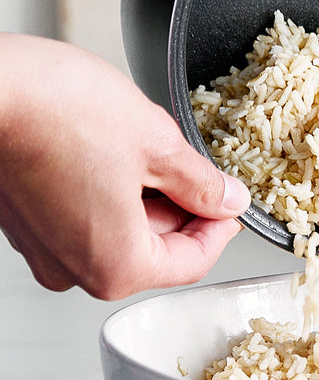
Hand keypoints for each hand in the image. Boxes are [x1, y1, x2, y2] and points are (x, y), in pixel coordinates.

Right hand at [0, 34, 251, 298]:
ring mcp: (44, 247)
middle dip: (182, 208)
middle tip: (194, 164)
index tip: (231, 200)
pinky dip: (110, 190)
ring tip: (148, 146)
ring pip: (120, 232)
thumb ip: (201, 183)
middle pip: (155, 251)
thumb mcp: (158, 144)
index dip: (221, 227)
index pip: (192, 262)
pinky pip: (84, 217)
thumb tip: (227, 199)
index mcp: (115, 266)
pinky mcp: (25, 221)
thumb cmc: (59, 110)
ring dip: (146, 195)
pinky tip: (114, 150)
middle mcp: (74, 269)